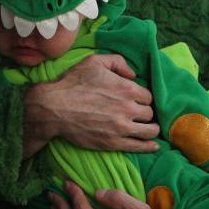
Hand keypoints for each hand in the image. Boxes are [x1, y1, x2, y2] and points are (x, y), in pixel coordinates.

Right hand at [23, 55, 159, 157]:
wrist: (54, 108)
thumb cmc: (73, 83)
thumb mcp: (95, 62)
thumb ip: (118, 62)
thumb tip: (134, 75)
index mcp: (127, 88)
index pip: (148, 96)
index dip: (142, 98)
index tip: (136, 100)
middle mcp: (128, 108)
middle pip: (150, 113)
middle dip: (145, 113)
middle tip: (139, 114)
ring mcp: (121, 127)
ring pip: (150, 130)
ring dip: (151, 129)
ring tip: (148, 128)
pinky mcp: (113, 143)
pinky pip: (139, 146)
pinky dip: (149, 146)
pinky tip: (153, 145)